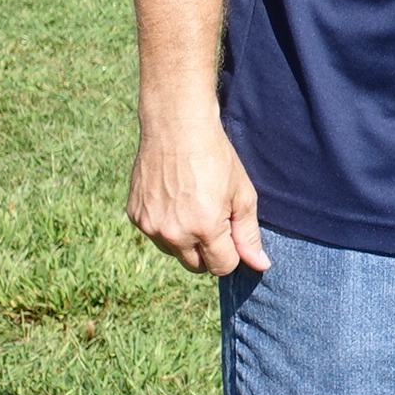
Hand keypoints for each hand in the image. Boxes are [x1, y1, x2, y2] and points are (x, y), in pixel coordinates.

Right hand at [129, 108, 268, 276]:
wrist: (176, 127)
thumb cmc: (216, 158)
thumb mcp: (242, 194)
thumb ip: (248, 234)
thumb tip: (260, 265)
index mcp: (204, 229)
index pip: (222, 266)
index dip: (232, 253)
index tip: (232, 232)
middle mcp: (173, 233)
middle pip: (196, 266)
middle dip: (209, 251)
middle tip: (214, 218)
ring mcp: (150, 226)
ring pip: (174, 251)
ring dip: (186, 240)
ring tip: (193, 205)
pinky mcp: (135, 216)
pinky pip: (155, 234)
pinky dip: (166, 225)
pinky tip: (174, 199)